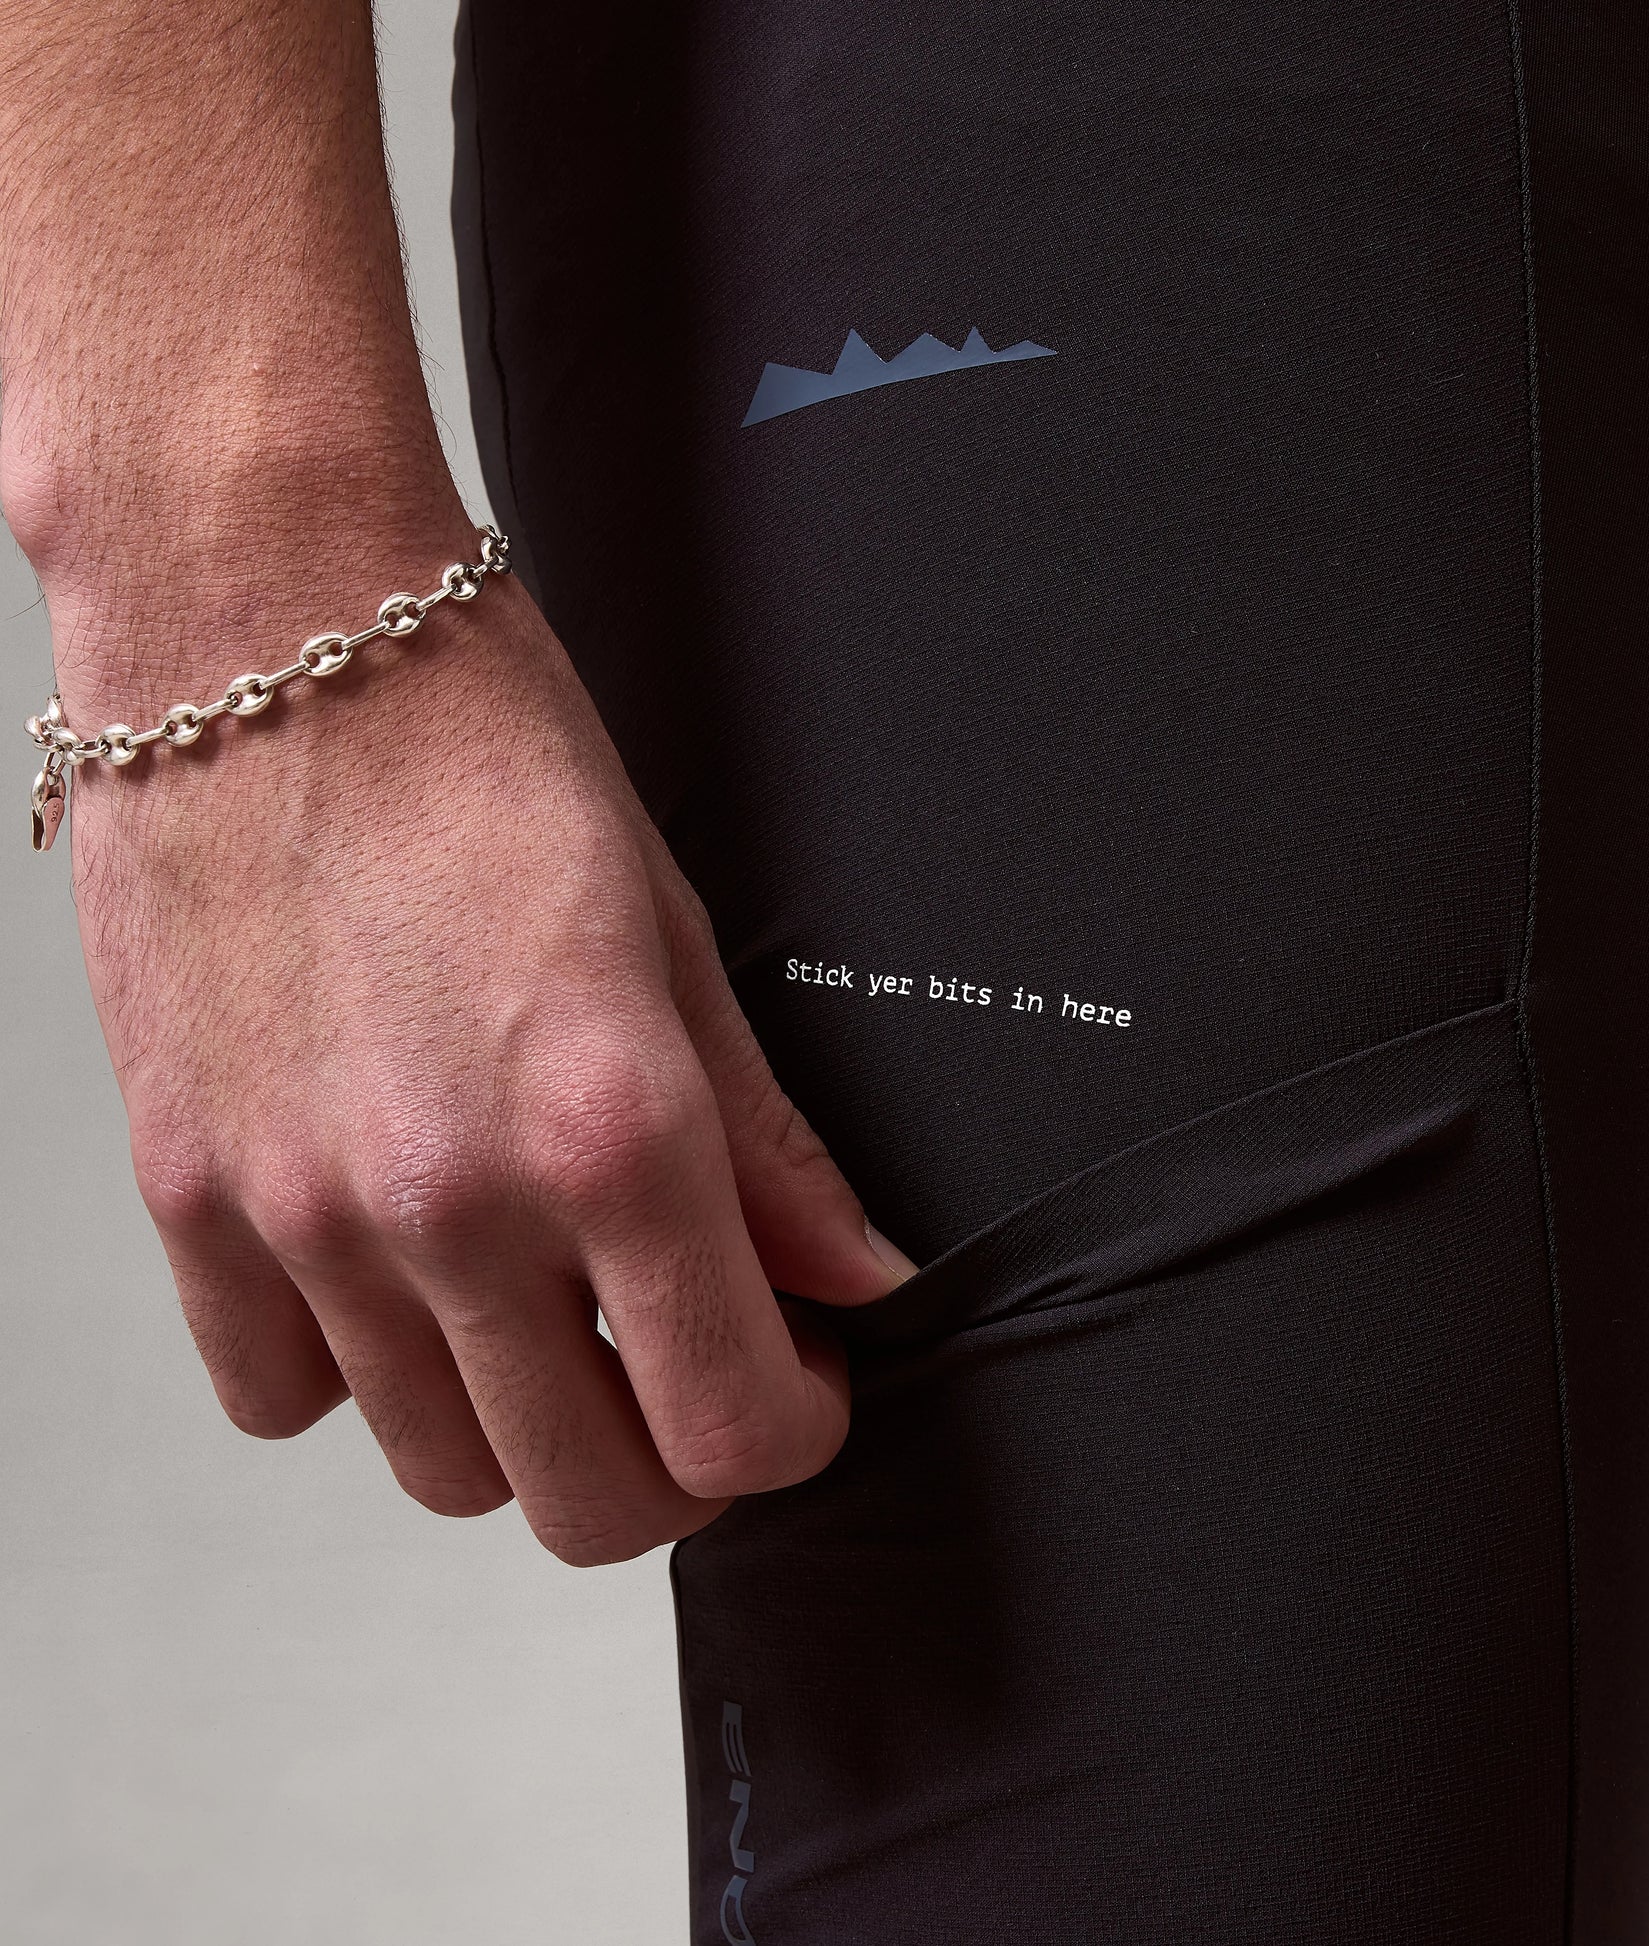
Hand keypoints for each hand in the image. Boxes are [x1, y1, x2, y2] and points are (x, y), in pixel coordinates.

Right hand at [60, 549, 912, 1563]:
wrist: (267, 626)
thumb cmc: (484, 749)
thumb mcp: (673, 936)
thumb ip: (766, 1144)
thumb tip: (855, 1275)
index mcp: (608, 1128)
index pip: (732, 1425)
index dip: (797, 1429)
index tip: (803, 1380)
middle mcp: (449, 1202)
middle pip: (590, 1498)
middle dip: (675, 1462)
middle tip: (690, 1364)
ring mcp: (303, 1213)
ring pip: (442, 1470)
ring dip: (526, 1423)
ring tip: (551, 1304)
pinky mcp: (188, 1195)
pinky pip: (282, 1397)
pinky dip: (363, 1375)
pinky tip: (408, 1275)